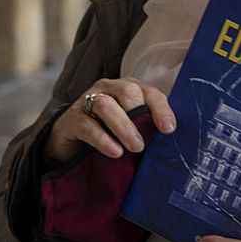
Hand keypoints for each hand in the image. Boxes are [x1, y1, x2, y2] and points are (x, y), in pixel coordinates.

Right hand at [43, 78, 175, 168]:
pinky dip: (103, 139)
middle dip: (140, 116)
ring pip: (106, 105)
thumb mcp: (132, 130)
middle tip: (145, 143)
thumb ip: (147, 129)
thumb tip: (170, 145)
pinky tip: (114, 152)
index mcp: (130, 90)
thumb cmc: (108, 134)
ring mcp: (88, 101)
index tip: (169, 129)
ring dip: (123, 127)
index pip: (150, 92)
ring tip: (135, 147)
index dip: (162, 109)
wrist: (71, 144)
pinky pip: (88, 125)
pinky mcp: (71, 118)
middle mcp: (109, 89)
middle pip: (128, 91)